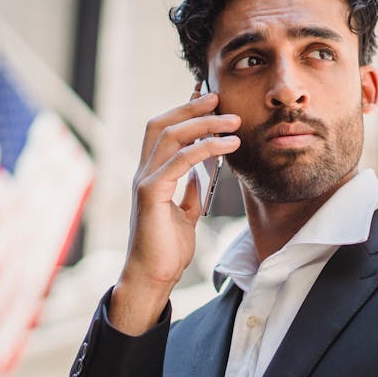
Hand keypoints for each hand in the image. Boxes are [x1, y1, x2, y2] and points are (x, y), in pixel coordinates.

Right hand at [110, 88, 240, 333]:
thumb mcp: (184, 215)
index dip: (184, 111)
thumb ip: (189, 192)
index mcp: (151, 175)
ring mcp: (144, 181)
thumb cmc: (166, 250)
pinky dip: (205, 148)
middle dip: (190, 107)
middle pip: (162, 124)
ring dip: (205, 124)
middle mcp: (144, 173)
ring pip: (171, 137)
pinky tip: (228, 145)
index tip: (209, 99)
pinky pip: (179, 161)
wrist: (152, 278)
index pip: (163, 132)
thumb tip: (200, 174)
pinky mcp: (150, 194)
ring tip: (233, 121)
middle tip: (219, 97)